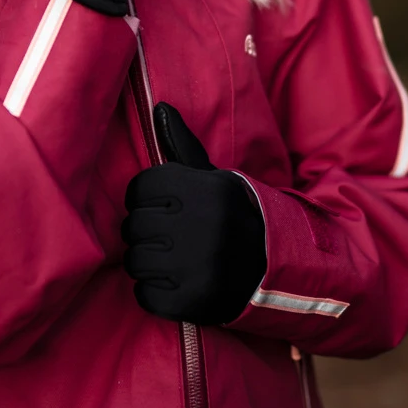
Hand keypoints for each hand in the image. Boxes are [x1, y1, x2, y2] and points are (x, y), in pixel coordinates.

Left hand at [121, 102, 266, 324]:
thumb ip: (182, 144)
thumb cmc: (232, 214)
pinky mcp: (194, 301)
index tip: (160, 207)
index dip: (143, 198)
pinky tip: (174, 283)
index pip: (139, 189)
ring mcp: (197, 265)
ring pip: (135, 261)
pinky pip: (145, 295)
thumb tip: (160, 107)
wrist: (275, 267)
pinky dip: (153, 292)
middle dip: (143, 232)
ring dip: (146, 263)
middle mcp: (201, 224)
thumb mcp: (213, 177)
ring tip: (169, 259)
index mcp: (203, 189)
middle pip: (133, 226)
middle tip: (165, 236)